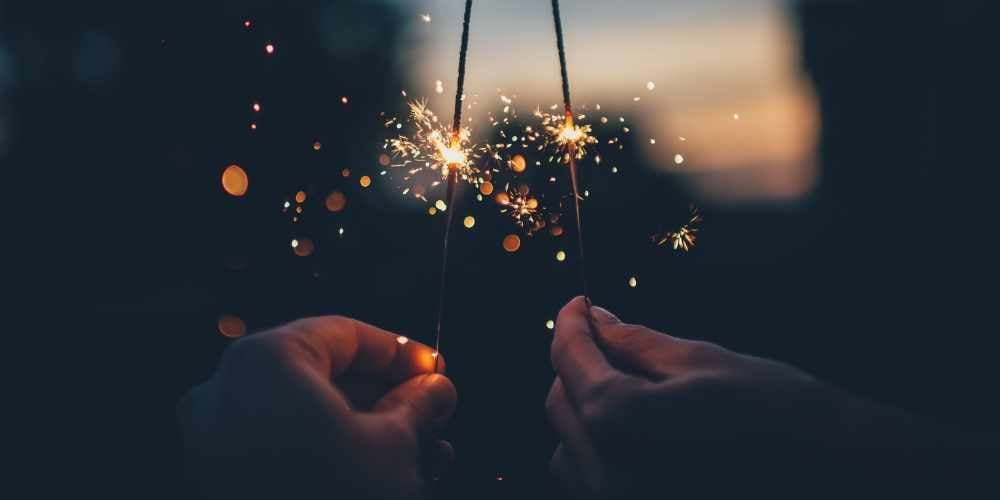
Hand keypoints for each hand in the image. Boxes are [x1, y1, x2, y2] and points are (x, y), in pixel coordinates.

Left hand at [178, 316, 456, 499]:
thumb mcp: (395, 447)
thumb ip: (417, 406)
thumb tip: (435, 389)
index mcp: (265, 362)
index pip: (343, 334)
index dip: (399, 351)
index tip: (434, 368)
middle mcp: (226, 392)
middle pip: (323, 375)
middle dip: (386, 397)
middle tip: (432, 412)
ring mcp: (215, 441)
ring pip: (305, 415)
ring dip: (366, 429)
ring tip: (423, 450)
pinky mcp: (220, 481)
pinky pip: (282, 447)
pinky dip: (330, 452)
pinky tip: (383, 471)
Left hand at [546, 297, 932, 497]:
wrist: (835, 475)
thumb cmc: (776, 412)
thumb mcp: (701, 362)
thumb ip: (633, 343)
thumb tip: (595, 319)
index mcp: (619, 423)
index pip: (570, 360)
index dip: (571, 323)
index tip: (579, 304)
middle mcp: (607, 474)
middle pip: (560, 403)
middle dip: (578, 364)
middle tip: (608, 337)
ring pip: (568, 447)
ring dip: (585, 410)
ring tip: (627, 385)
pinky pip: (591, 480)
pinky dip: (599, 449)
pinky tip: (636, 430)